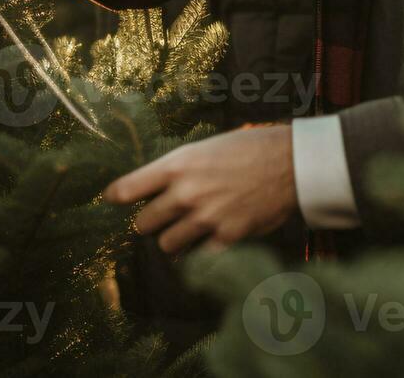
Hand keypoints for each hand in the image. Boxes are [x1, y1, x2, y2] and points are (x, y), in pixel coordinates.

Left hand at [103, 125, 296, 253]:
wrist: (290, 163)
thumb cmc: (249, 148)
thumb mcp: (206, 147)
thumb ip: (179, 169)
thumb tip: (157, 187)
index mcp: (177, 165)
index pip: (127, 189)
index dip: (116, 197)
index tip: (113, 200)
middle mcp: (185, 193)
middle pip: (144, 224)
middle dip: (151, 222)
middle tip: (161, 219)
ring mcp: (205, 217)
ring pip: (167, 245)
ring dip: (174, 240)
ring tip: (188, 231)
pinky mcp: (227, 237)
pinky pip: (199, 256)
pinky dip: (201, 252)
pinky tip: (210, 241)